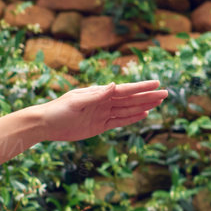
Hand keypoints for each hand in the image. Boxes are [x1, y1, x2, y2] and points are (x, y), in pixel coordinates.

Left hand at [38, 78, 168, 142]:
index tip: (156, 84)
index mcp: (100, 93)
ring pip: (127, 110)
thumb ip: (96, 95)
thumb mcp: (77, 102)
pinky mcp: (98, 126)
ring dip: (143, 106)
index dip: (141, 88)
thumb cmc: (58, 110)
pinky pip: (118, 122)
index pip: (125, 90)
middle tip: (165, 93)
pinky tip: (143, 115)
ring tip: (158, 102)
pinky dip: (131, 119)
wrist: (45, 124)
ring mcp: (102, 114)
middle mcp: (104, 102)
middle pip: (130, 99)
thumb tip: (113, 85)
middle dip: (147, 96)